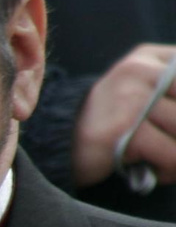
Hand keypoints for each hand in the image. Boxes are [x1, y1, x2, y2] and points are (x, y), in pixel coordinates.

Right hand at [70, 43, 175, 185]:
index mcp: (152, 57)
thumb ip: (174, 93)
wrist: (62, 143)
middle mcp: (140, 71)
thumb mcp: (149, 93)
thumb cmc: (119, 123)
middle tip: (172, 141)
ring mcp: (129, 98)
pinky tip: (154, 169)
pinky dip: (171, 168)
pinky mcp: (121, 130)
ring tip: (169, 161)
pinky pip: (171, 153)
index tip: (174, 119)